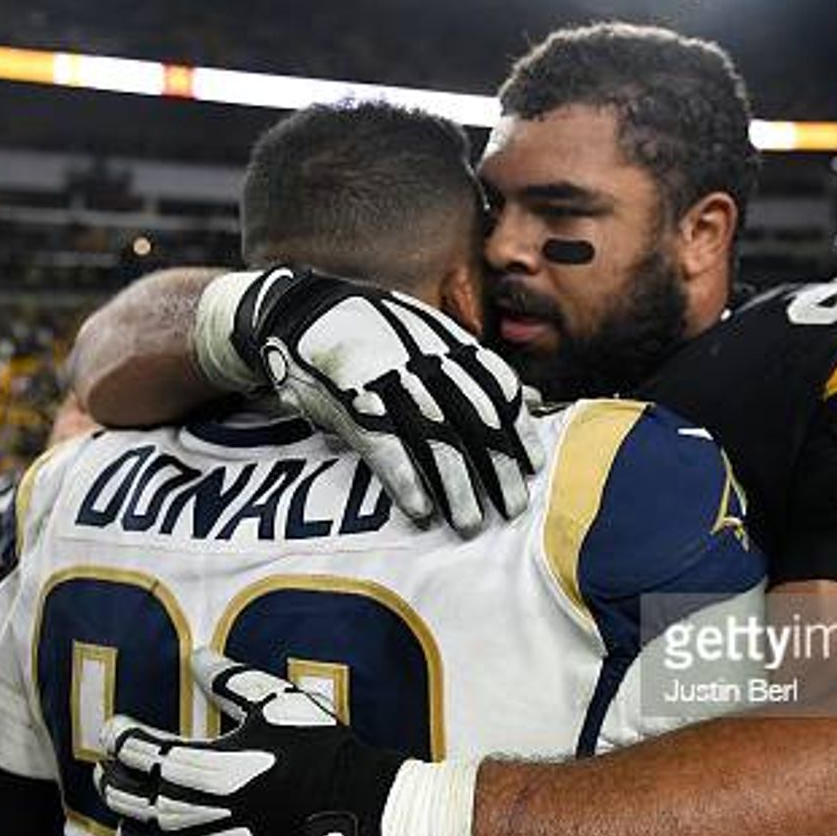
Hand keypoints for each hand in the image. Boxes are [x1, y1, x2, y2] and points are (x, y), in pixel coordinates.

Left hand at [95, 649, 407, 835]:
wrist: (359, 825)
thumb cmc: (322, 758)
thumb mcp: (279, 705)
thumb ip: (232, 680)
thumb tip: (197, 656)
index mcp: (197, 767)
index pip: (133, 749)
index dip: (118, 733)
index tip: (117, 724)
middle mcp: (185, 816)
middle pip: (125, 796)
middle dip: (114, 776)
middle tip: (114, 765)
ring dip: (129, 823)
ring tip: (135, 812)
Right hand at [230, 267, 545, 534]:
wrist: (299, 312)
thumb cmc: (377, 336)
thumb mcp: (433, 340)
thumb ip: (482, 373)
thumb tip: (537, 398)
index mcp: (449, 343)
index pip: (498, 387)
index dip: (518, 429)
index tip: (535, 467)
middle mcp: (424, 358)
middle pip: (473, 418)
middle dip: (497, 466)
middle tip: (512, 508)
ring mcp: (388, 378)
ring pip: (434, 437)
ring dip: (456, 485)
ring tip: (470, 523)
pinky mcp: (350, 399)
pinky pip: (384, 445)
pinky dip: (405, 479)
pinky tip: (421, 509)